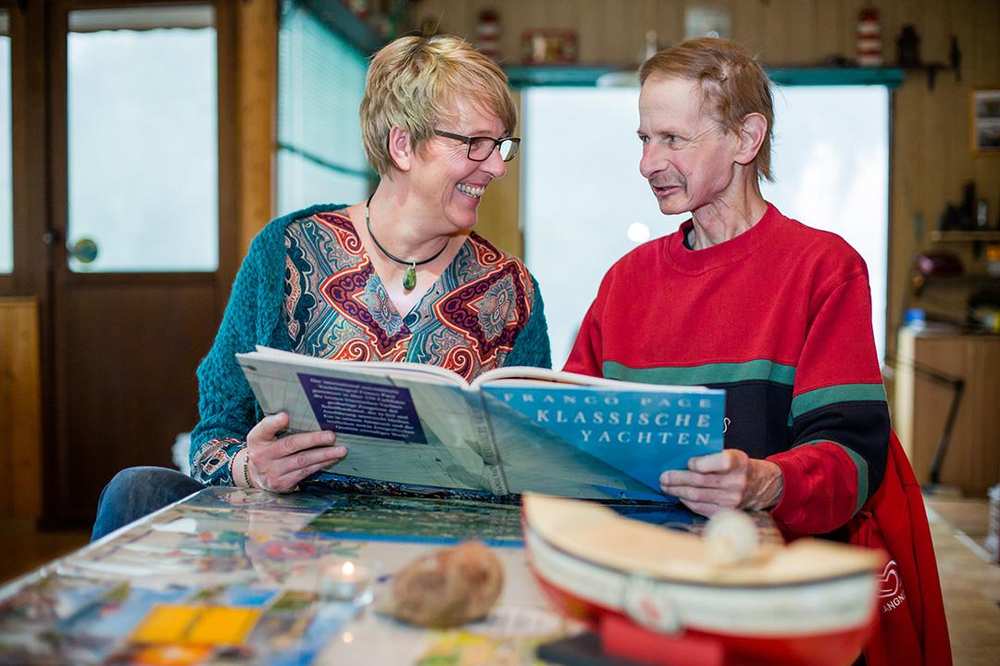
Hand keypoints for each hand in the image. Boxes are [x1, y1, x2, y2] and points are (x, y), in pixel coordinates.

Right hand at [245, 412, 347, 492]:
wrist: (256, 474)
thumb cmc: (267, 447)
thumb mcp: (265, 435)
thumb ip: (278, 425)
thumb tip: (308, 414)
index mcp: (257, 439)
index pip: (264, 428)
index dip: (274, 423)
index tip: (286, 417)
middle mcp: (262, 456)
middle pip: (290, 445)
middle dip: (313, 440)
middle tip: (331, 436)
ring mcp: (272, 472)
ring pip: (302, 461)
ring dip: (323, 455)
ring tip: (340, 450)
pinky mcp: (282, 484)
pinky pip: (305, 472)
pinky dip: (320, 465)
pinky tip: (331, 459)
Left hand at [659, 449, 782, 516]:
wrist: (759, 485)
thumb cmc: (737, 466)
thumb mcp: (731, 454)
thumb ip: (711, 455)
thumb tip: (679, 457)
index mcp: (738, 462)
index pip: (720, 462)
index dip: (701, 463)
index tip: (688, 462)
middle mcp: (736, 482)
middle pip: (701, 481)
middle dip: (678, 479)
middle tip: (663, 477)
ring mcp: (732, 499)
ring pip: (697, 496)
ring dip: (678, 491)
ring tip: (666, 486)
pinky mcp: (726, 512)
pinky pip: (700, 508)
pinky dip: (686, 501)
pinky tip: (679, 495)